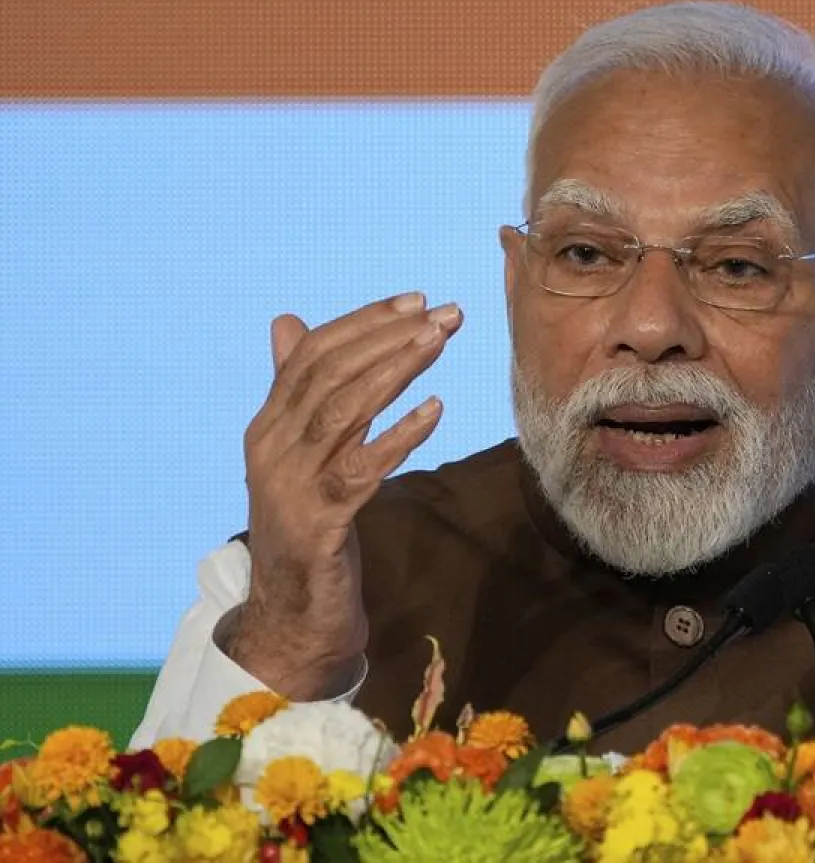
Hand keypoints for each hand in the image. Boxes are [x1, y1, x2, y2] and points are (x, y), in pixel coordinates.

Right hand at [229, 292, 462, 698]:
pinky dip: (398, 436)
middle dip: (389, 337)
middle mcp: (271, 448)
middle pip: (329, 374)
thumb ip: (297, 392)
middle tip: (444, 314)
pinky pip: (361, 470)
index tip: (416, 299)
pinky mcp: (318, 524)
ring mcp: (290, 486)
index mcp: (267, 426)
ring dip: (395, 372)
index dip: (364, 321)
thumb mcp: (301, 455)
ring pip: (343, 412)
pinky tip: (434, 410)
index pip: (312, 354)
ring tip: (439, 342)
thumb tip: (286, 320)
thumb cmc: (307, 529)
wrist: (291, 617)